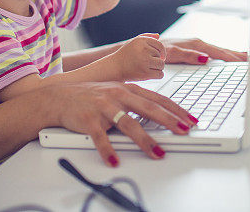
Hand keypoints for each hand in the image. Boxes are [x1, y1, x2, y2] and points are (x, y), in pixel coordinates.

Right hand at [38, 81, 197, 166]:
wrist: (59, 97)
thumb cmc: (90, 96)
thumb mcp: (116, 93)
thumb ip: (135, 101)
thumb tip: (159, 114)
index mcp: (128, 89)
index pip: (157, 99)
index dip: (175, 110)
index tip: (190, 120)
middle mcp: (118, 95)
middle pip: (149, 109)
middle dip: (169, 121)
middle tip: (184, 131)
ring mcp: (103, 106)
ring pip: (128, 124)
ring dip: (145, 140)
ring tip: (157, 153)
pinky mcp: (88, 119)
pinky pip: (100, 137)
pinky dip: (108, 150)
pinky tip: (115, 161)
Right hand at [110, 33, 165, 80]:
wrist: (115, 67)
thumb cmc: (125, 55)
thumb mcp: (134, 42)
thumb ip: (146, 37)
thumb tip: (158, 36)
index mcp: (141, 41)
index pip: (160, 45)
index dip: (162, 52)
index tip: (161, 56)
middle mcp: (143, 49)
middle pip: (161, 56)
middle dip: (156, 60)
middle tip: (147, 63)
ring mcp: (144, 61)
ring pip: (161, 65)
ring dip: (157, 68)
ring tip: (148, 68)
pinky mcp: (145, 73)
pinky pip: (160, 74)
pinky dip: (157, 75)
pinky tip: (150, 74)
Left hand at [162, 38, 247, 64]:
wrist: (144, 49)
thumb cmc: (156, 51)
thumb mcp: (171, 54)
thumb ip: (188, 56)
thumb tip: (205, 58)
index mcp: (195, 44)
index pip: (218, 52)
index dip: (231, 58)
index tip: (243, 62)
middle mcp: (196, 44)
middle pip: (220, 50)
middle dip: (236, 54)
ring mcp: (195, 46)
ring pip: (217, 51)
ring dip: (231, 54)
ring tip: (245, 57)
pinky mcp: (192, 50)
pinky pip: (211, 52)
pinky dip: (221, 54)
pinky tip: (226, 58)